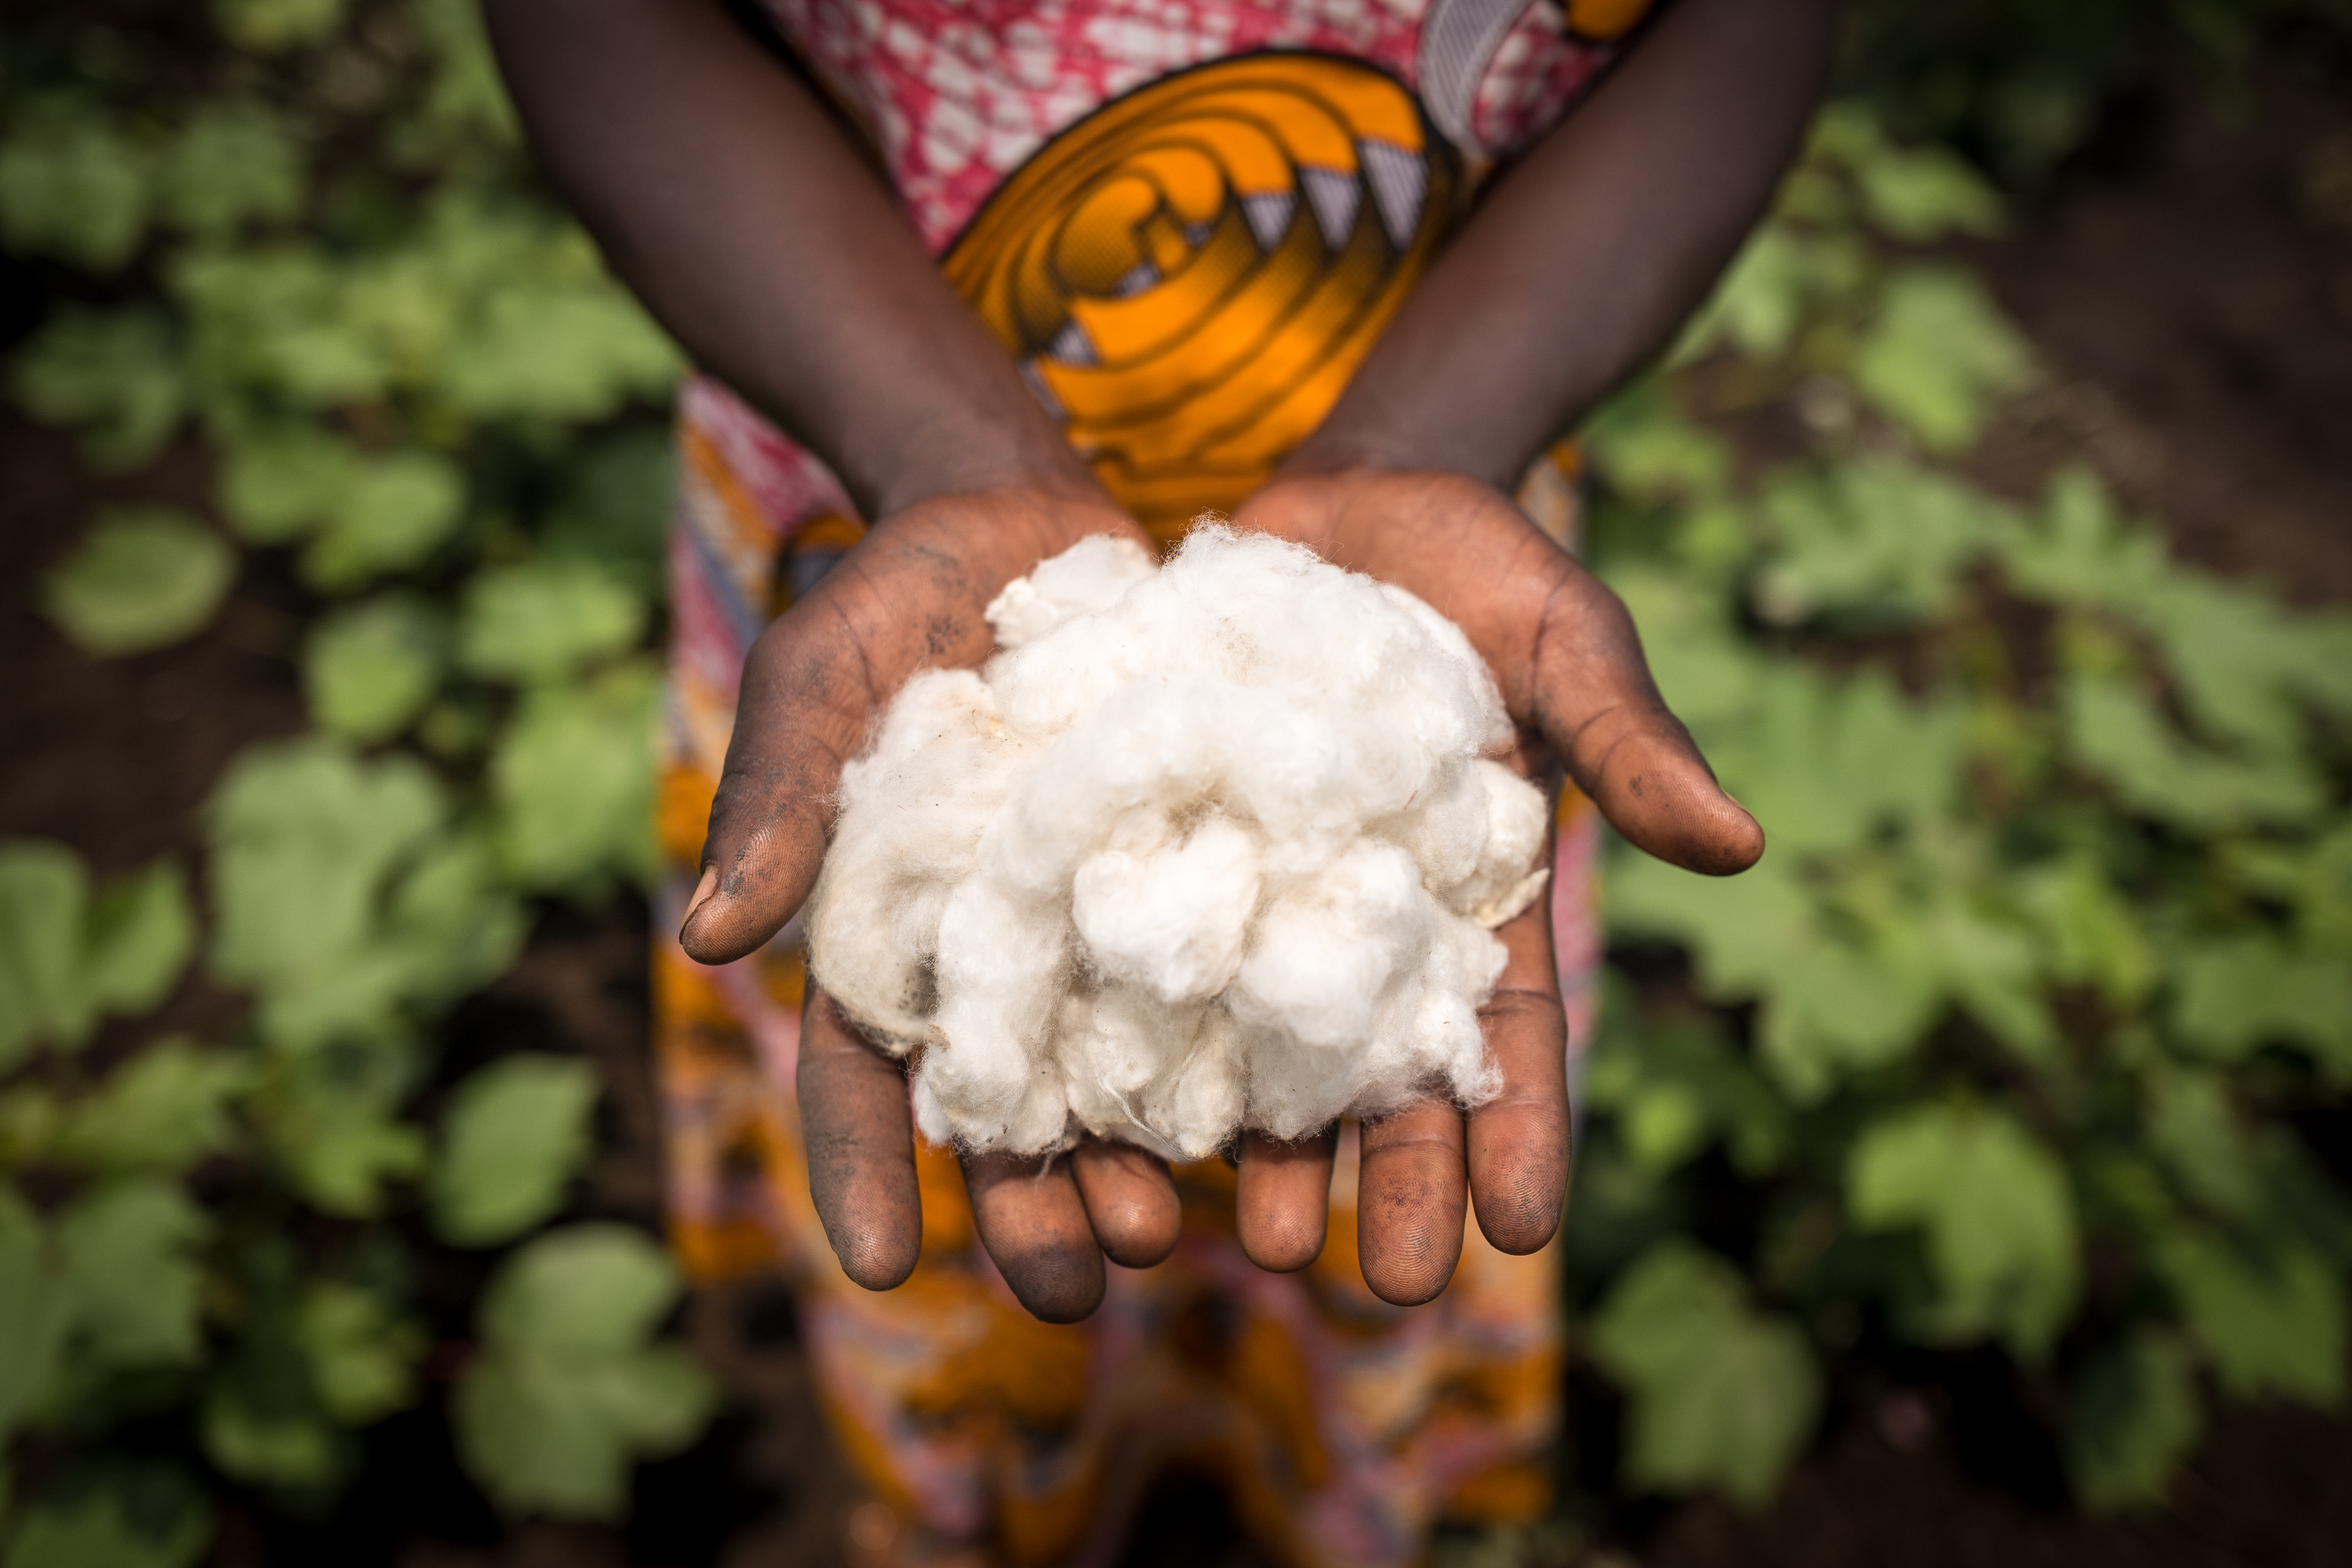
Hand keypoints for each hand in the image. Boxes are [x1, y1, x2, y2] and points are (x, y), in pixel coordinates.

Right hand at [682, 483, 1185, 1320]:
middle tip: (1069, 1291)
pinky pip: (1217, 978)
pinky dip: (1236, 1053)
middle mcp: (993, 947)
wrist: (1032, 520)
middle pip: (1000, 1105)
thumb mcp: (820, 668)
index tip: (884, 1266)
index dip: (865, 1163)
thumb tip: (706, 940)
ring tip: (1167, 1238)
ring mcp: (1095, 918)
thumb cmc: (896, 590)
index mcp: (885, 924)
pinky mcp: (1190, 873)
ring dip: (1132, 1161)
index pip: (858, 1065)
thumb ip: (776, 791)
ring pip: (1112, 1071)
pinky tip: (1275, 1124)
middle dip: (1025, 1204)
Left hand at [1225, 466, 1762, 1303]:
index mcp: (1479, 894)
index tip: (1527, 1227)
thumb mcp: (1565, 636)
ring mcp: (1267, 893)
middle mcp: (1370, 919)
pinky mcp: (1169, 849)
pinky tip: (1118, 1123)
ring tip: (1248, 1240)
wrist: (1336, 500)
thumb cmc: (1477, 567)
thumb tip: (1741, 845)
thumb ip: (1628, 737)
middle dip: (1394, 1177)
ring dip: (1266, 1145)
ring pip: (1264, 1045)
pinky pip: (1151, 956)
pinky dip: (1142, 1036)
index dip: (1521, 1126)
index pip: (1511, 1031)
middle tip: (1389, 1285)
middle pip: (1387, 1070)